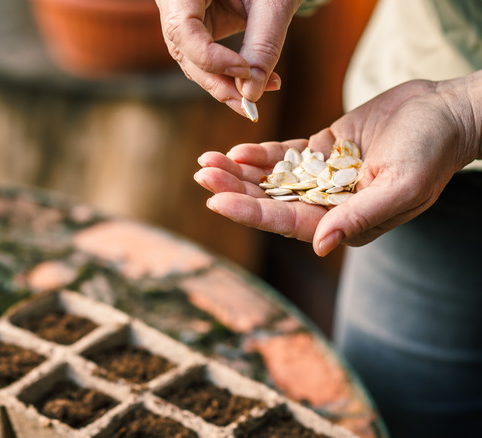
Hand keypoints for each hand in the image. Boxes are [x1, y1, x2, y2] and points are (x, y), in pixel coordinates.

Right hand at [154, 0, 299, 117]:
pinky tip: (260, 83)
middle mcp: (175, 6)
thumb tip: (251, 92)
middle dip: (218, 83)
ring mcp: (183, 21)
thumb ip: (264, 41)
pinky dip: (232, 77)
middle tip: (250, 104)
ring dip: (226, 85)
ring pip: (195, 64)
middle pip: (186, 54)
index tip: (244, 71)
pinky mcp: (198, 33)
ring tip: (262, 92)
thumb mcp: (272, 1)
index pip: (182, 30)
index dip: (209, 57)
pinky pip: (208, 61)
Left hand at [193, 77, 481, 255]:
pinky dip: (260, 154)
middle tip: (202, 176)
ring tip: (206, 161)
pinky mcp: (323, 150)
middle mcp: (328, 204)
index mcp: (345, 222)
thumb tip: (318, 244)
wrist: (446, 113)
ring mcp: (322, 176)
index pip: (287, 220)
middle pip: (270, 200)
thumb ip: (360, 216)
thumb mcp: (401, 187)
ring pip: (271, 178)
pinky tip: (237, 150)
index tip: (215, 201)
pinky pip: (284, 155)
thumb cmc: (432, 153)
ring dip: (239, 171)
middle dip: (234, 189)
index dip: (250, 212)